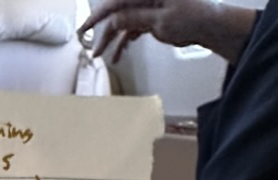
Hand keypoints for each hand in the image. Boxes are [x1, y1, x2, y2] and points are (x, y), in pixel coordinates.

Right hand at [80, 0, 255, 62]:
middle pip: (118, 12)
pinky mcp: (152, 15)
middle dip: (105, 31)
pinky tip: (119, 53)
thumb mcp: (161, 20)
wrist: (211, 25)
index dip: (99, 15)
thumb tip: (112, 20)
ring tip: (104, 56)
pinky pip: (133, 26)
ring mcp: (148, 5)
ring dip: (114, 39)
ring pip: (124, 21)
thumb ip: (134, 19)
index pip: (117, 1)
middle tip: (93, 49)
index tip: (85, 28)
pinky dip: (126, 40)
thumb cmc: (194, 17)